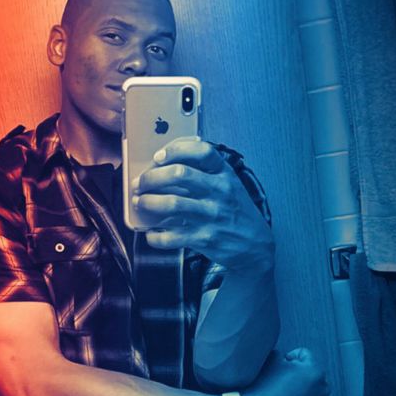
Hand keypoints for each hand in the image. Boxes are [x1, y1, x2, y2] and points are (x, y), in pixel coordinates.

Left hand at [131, 136, 273, 271]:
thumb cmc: (235, 211)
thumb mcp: (229, 185)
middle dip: (152, 177)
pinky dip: (155, 235)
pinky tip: (151, 233)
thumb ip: (205, 172)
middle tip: (140, 183)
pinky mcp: (204, 238)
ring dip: (148, 202)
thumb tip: (167, 164)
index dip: (176, 150)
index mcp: (225, 174)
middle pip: (179, 174)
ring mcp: (212, 215)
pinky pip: (171, 236)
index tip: (158, 156)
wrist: (256, 246)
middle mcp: (219, 192)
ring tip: (140, 202)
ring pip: (172, 203)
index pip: (202, 151)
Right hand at [243, 348, 330, 395]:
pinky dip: (297, 391)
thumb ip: (284, 352)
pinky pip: (306, 393)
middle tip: (281, 375)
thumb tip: (286, 357)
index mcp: (316, 371)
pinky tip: (284, 394)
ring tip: (282, 385)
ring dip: (297, 380)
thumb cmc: (264, 386)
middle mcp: (322, 387)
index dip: (288, 356)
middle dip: (296, 368)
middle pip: (309, 367)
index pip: (303, 353)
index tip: (279, 366)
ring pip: (308, 380)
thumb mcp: (273, 359)